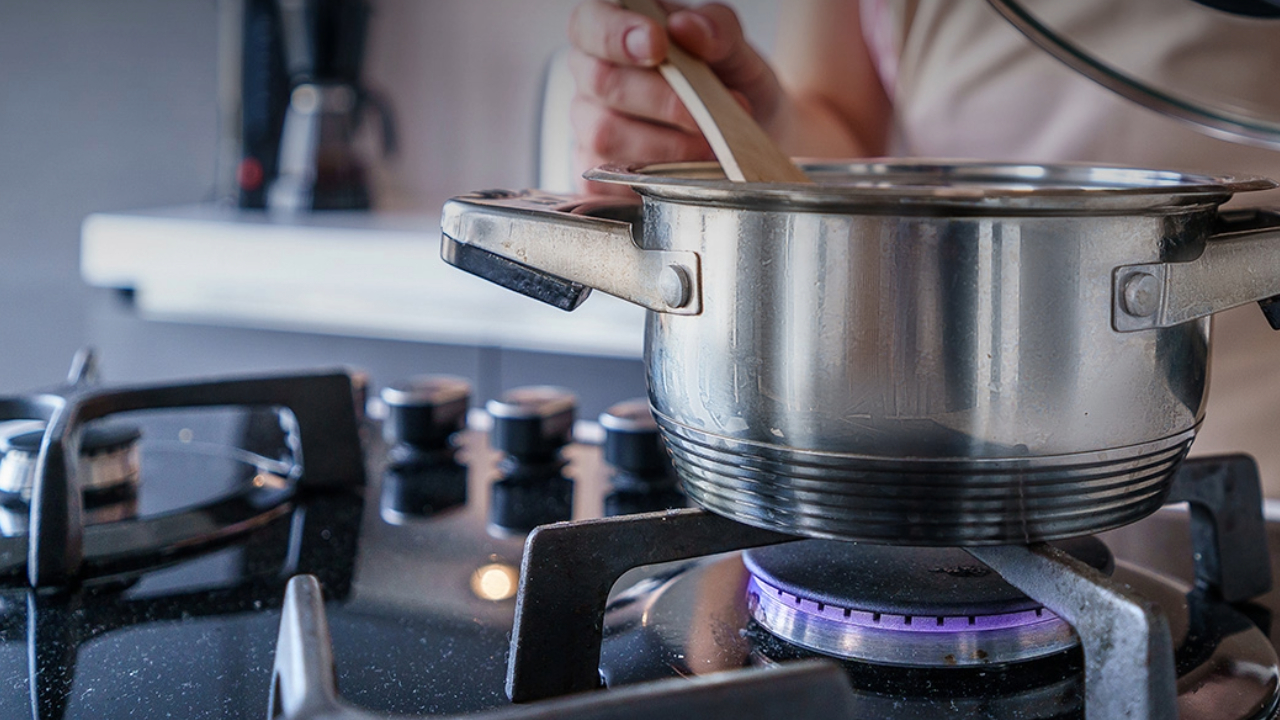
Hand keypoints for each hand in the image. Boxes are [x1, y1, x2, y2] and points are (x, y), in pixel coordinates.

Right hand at [567, 1, 786, 192]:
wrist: (745, 140)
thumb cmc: (728, 86)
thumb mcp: (735, 49)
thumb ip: (717, 29)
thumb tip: (689, 28)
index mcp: (614, 28)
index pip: (591, 22)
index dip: (617, 34)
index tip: (657, 46)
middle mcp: (592, 75)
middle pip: (602, 81)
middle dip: (660, 99)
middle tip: (703, 112)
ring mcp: (589, 125)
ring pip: (605, 134)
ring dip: (664, 144)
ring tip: (709, 145)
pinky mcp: (597, 173)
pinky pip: (612, 179)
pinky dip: (656, 178)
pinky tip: (689, 171)